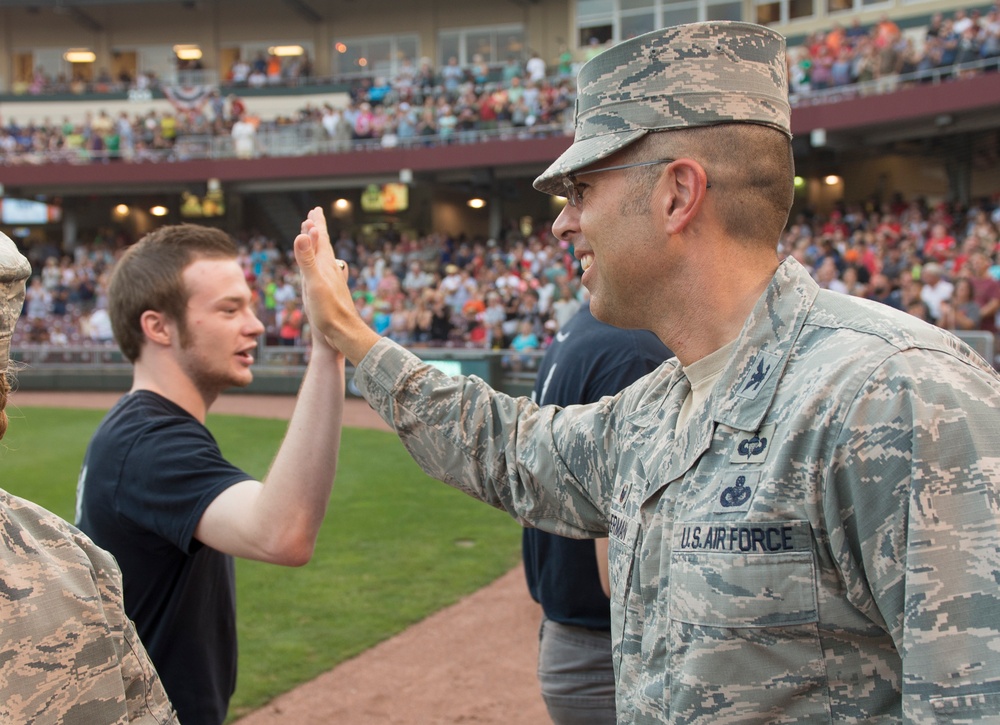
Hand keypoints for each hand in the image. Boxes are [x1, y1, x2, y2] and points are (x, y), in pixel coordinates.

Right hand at [294, 207, 378, 363]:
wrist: (344, 334)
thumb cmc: (329, 312)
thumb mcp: (314, 284)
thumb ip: (307, 259)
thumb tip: (303, 234)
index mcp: (325, 266)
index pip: (321, 239)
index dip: (316, 225)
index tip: (314, 211)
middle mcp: (330, 271)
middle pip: (324, 245)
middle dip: (318, 230)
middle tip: (314, 216)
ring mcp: (331, 282)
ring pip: (325, 258)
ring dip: (319, 245)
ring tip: (316, 237)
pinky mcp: (331, 293)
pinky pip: (325, 272)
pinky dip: (321, 264)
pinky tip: (325, 269)